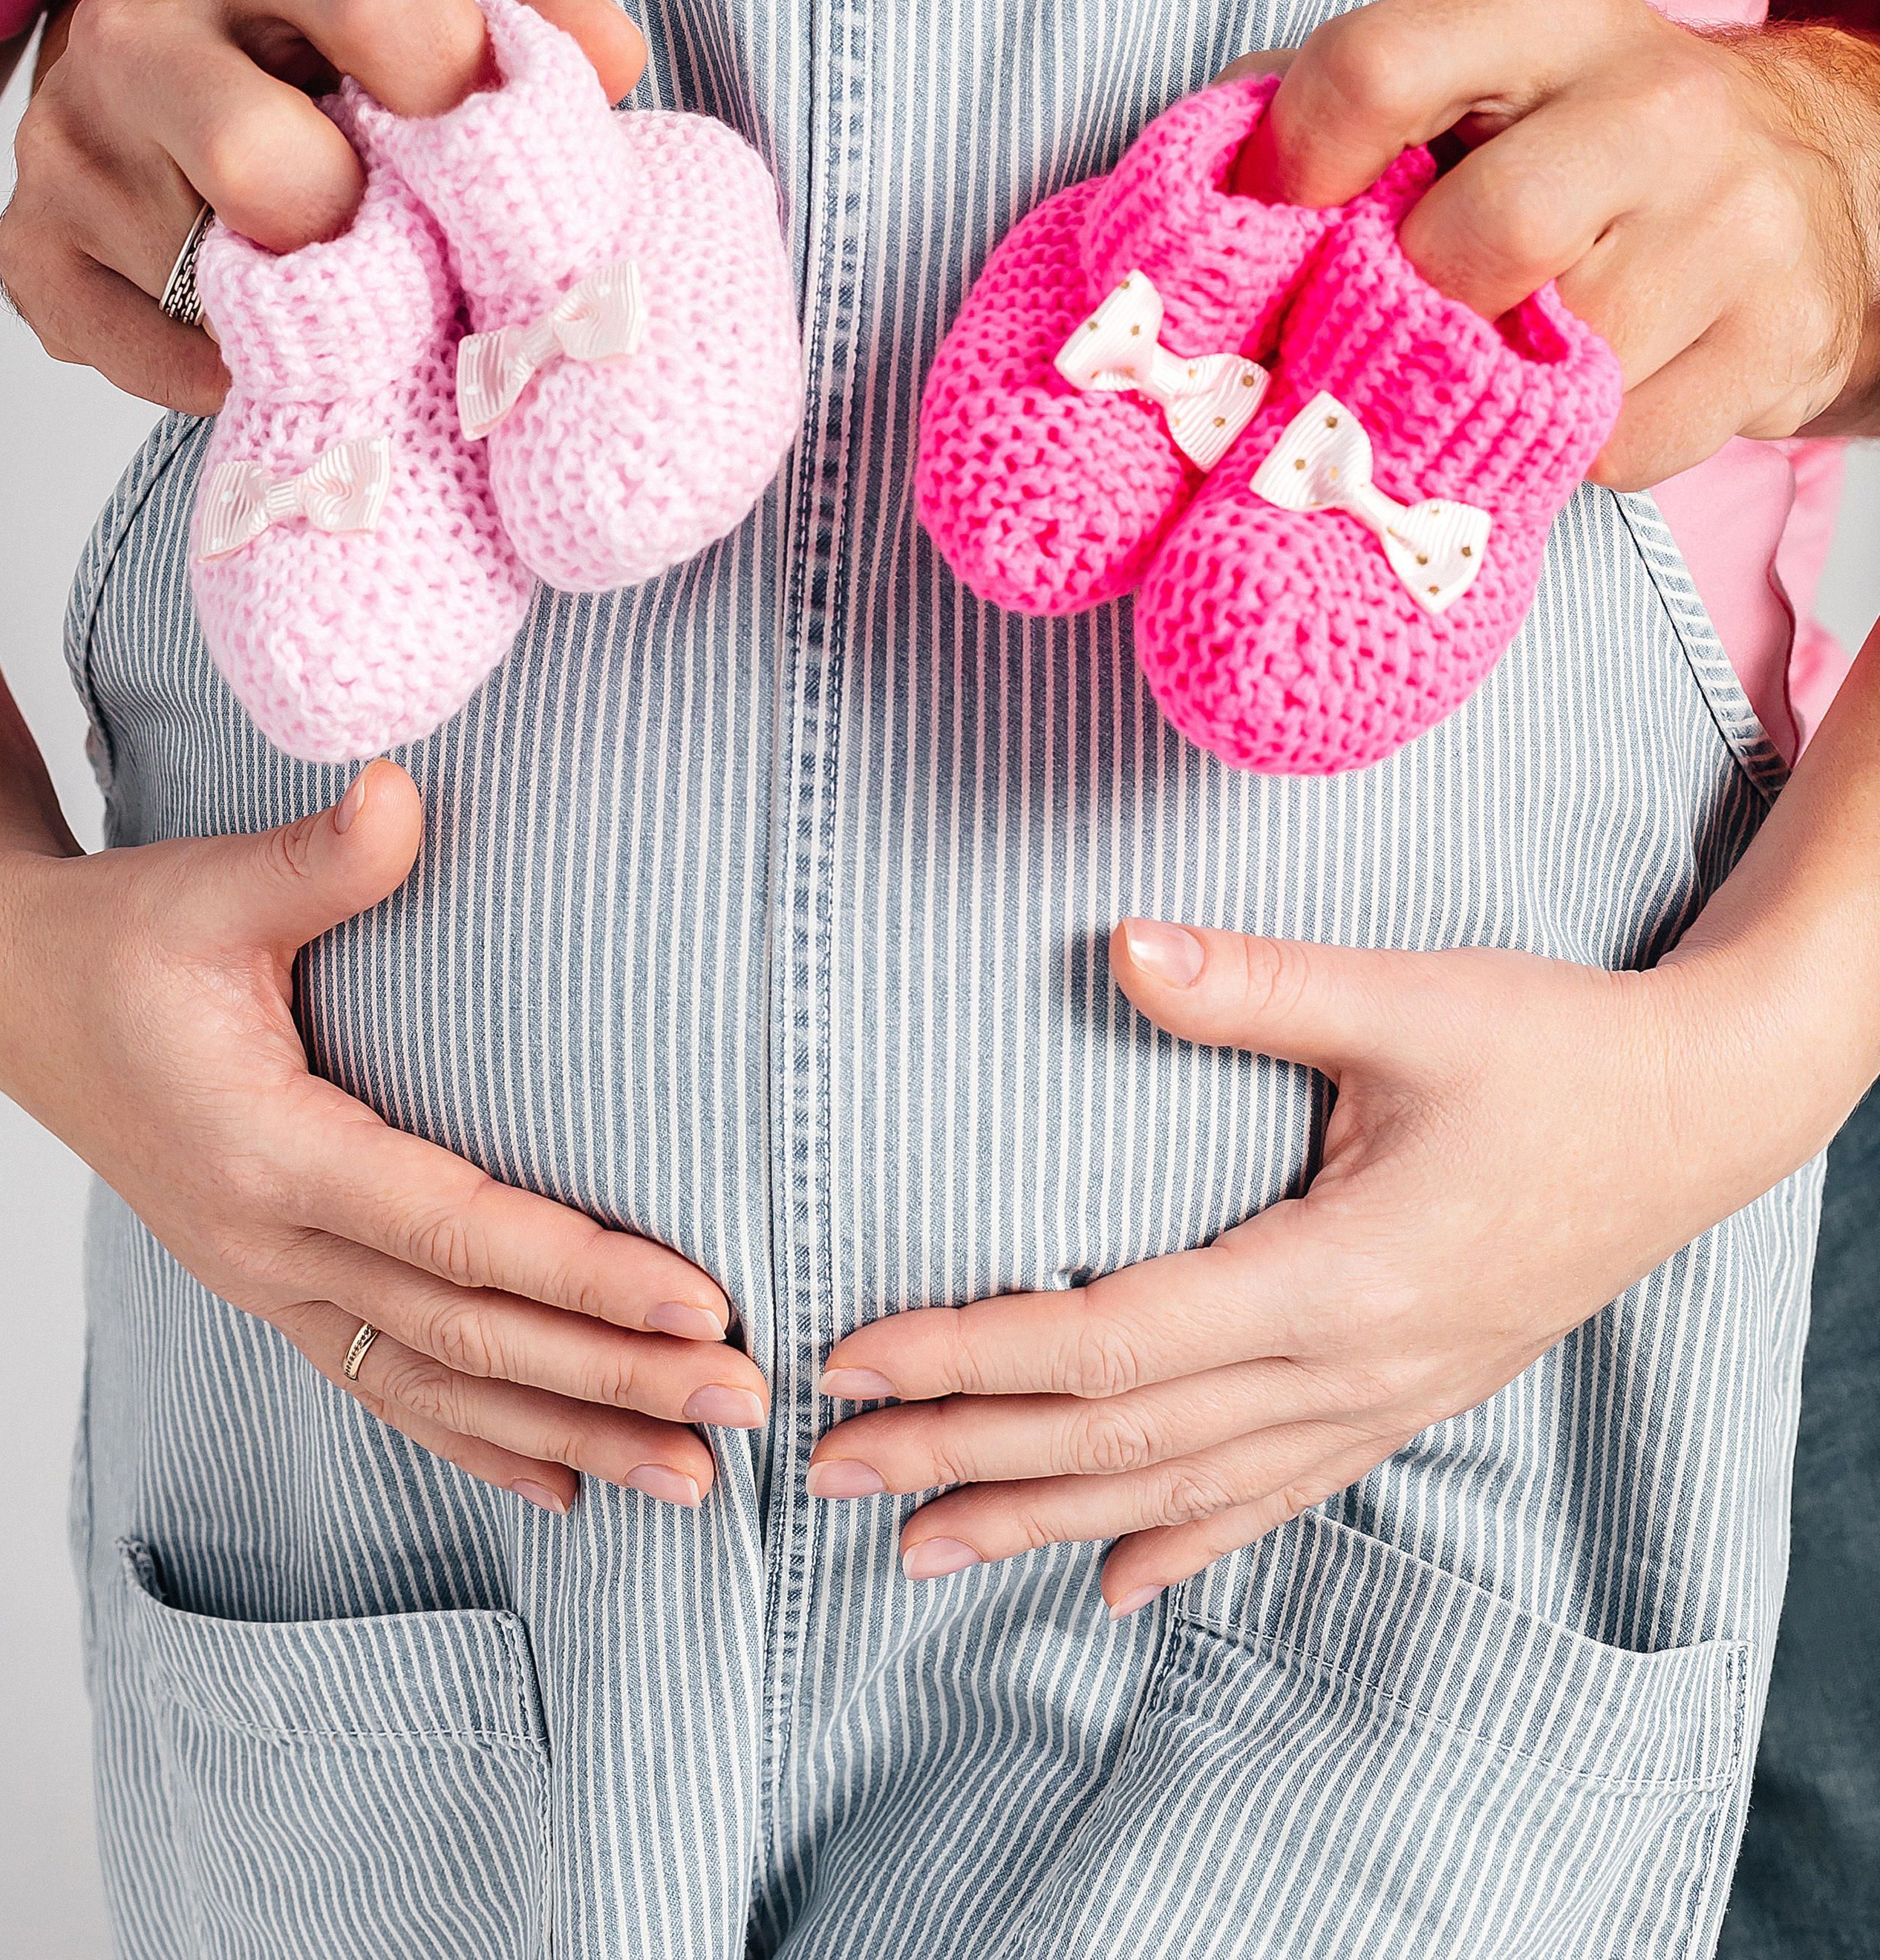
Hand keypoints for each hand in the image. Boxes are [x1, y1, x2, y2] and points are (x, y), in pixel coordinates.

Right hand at [0, 0, 647, 413]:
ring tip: (325, 271)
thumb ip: (531, 24)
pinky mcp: (34, 255)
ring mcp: (70, 147)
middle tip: (388, 229)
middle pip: (264, 161)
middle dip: (354, 223)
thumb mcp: (433, 18)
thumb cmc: (334, 62)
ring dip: (301, 304)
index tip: (476, 137)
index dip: (460, 90)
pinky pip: (157, 360)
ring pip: (214, 280)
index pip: (380, 1)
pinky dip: (232, 371)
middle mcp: (135, 27)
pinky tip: (266, 331)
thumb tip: (610, 55)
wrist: (173, 91)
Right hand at [0, 761, 764, 1512]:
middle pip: (468, 1334)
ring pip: (436, 1386)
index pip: (459, 1232)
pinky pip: (384, 1385)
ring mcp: (265, 1281)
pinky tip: (561, 1487)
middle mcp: (267, 1243)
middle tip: (745, 1401)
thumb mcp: (209, 885)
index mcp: (267, 1152)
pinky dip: (477, 1442)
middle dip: (616, 1376)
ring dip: (568, 1435)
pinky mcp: (270, 1286)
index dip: (586, 1274)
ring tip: (689, 1481)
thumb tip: (400, 792)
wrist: (9, 995)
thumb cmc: (120, 940)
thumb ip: (321, 859)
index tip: (703, 1299)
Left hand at [805, 912, 1802, 1613]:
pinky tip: (1114, 1584)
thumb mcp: (1412, 1002)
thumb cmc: (1557, 1049)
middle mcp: (1351, 1369)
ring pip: (1184, 1487)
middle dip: (967, 1456)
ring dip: (1045, 1517)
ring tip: (922, 1548)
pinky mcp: (1409, 1395)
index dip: (976, 1357)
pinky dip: (1184, 1541)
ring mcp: (1384, 1399)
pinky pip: (1277, 1494)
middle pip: (1123, 1438)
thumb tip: (1120, 947)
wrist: (1702, 1113)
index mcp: (1336, 1278)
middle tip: (830, 1471)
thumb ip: (1258, 987)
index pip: (1115, 1344)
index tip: (856, 1361)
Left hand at [1224, 0, 1879, 484]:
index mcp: (1550, 17)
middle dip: (1414, 303)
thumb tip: (1207, 182)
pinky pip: (1614, 448)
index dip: (1294, 169)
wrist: (1826, 198)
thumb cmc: (1591, 143)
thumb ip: (1335, 105)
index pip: (1375, 69)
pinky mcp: (1782, 341)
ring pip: (1543, 366)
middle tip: (1413, 311)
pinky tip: (1590, 387)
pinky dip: (1574, 447)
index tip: (1282, 227)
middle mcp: (1656, 104)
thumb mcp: (1481, 78)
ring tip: (1513, 343)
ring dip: (1495, 385)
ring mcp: (1735, 225)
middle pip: (1463, 245)